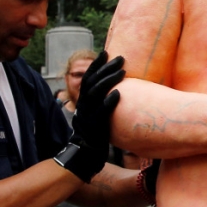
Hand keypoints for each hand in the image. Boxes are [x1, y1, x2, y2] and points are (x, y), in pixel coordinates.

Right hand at [59, 51, 124, 181]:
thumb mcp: (94, 114)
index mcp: (83, 101)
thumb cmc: (94, 133)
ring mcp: (88, 116)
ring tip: (123, 71)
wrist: (85, 155)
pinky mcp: (95, 127)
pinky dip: (108, 102)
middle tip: (121, 58)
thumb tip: (113, 88)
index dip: (96, 64)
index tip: (106, 52)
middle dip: (106, 68)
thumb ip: (99, 101)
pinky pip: (101, 113)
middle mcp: (84, 106)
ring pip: (96, 93)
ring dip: (109, 80)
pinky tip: (118, 94)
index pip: (88, 78)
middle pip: (92, 81)